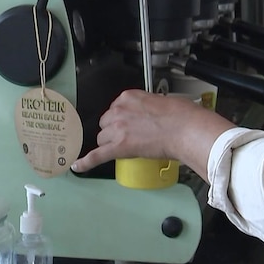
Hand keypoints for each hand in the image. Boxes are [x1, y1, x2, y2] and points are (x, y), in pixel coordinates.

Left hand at [71, 89, 235, 180]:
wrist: (185, 130)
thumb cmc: (181, 116)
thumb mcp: (160, 101)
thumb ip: (146, 107)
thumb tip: (147, 115)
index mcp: (128, 97)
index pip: (115, 109)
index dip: (122, 119)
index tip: (131, 123)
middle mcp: (119, 110)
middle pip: (105, 124)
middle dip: (114, 131)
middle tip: (132, 136)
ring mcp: (117, 129)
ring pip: (102, 139)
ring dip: (111, 144)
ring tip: (129, 148)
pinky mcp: (119, 147)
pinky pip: (97, 155)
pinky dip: (86, 162)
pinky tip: (77, 166)